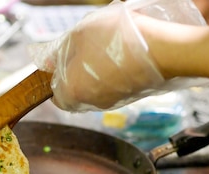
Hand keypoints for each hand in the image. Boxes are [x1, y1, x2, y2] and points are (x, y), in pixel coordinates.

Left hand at [30, 0, 206, 111]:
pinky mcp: (132, 96)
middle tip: (86, 46)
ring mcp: (113, 101)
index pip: (55, 93)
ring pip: (97, 85)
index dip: (57, 74)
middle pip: (76, 89)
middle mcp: (90, 103)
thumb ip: (58, 50)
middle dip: (78, 70)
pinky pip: (117, 83)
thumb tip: (47, 62)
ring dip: (98, 68)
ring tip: (109, 45)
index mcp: (71, 93)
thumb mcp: (78, 35)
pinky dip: (117, 70)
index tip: (63, 58)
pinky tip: (124, 51)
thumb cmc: (115, 40)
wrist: (161, 49)